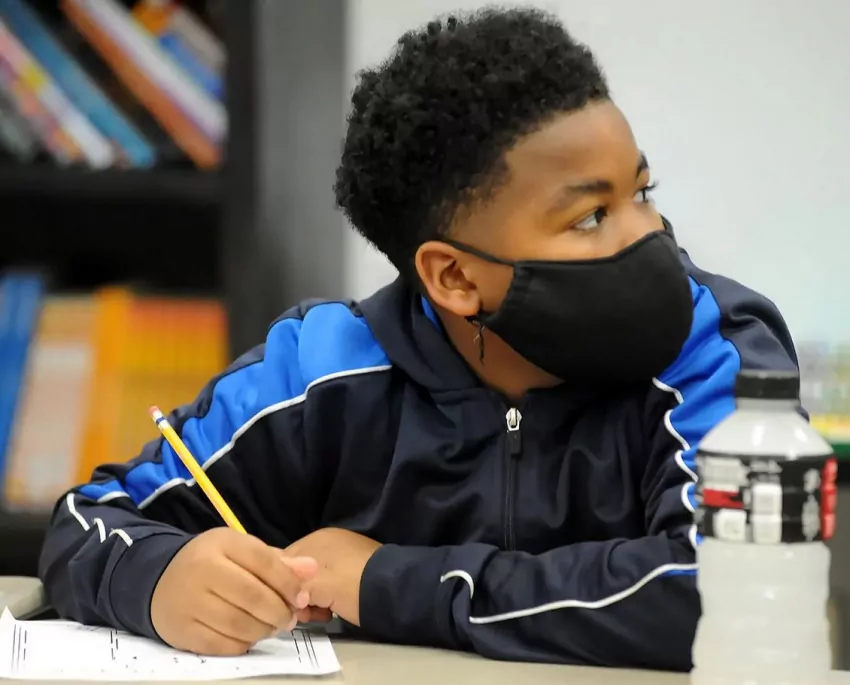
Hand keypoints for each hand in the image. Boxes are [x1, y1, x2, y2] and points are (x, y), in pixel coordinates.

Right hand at [151, 528, 317, 654]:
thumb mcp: (241, 550)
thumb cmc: (211, 563)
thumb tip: (311, 569)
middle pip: (254, 597)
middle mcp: (202, 570)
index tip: (302, 597)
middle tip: (290, 618)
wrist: (160, 581)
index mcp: (221, 544)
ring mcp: (189, 602)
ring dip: (264, 630)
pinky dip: (244, 643)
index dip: (289, 583)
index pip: (264, 562)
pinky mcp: (182, 631)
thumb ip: (276, 561)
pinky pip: (223, 644)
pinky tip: (250, 635)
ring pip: (240, 624)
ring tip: (272, 626)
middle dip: (280, 611)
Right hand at [283, 528, 381, 626]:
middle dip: (297, 596)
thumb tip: (281, 594)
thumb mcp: (315, 587)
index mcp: (315, 539)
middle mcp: (328, 541)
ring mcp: (343, 553)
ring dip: (312, 600)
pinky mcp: (355, 566)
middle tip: (307, 615)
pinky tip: (333, 610)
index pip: (282, 562)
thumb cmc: (351, 586)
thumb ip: (291, 585)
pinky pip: (329, 582)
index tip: (288, 607)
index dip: (280, 587)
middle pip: (297, 572)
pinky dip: (327, 597)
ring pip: (313, 580)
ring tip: (322, 614)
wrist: (395, 591)